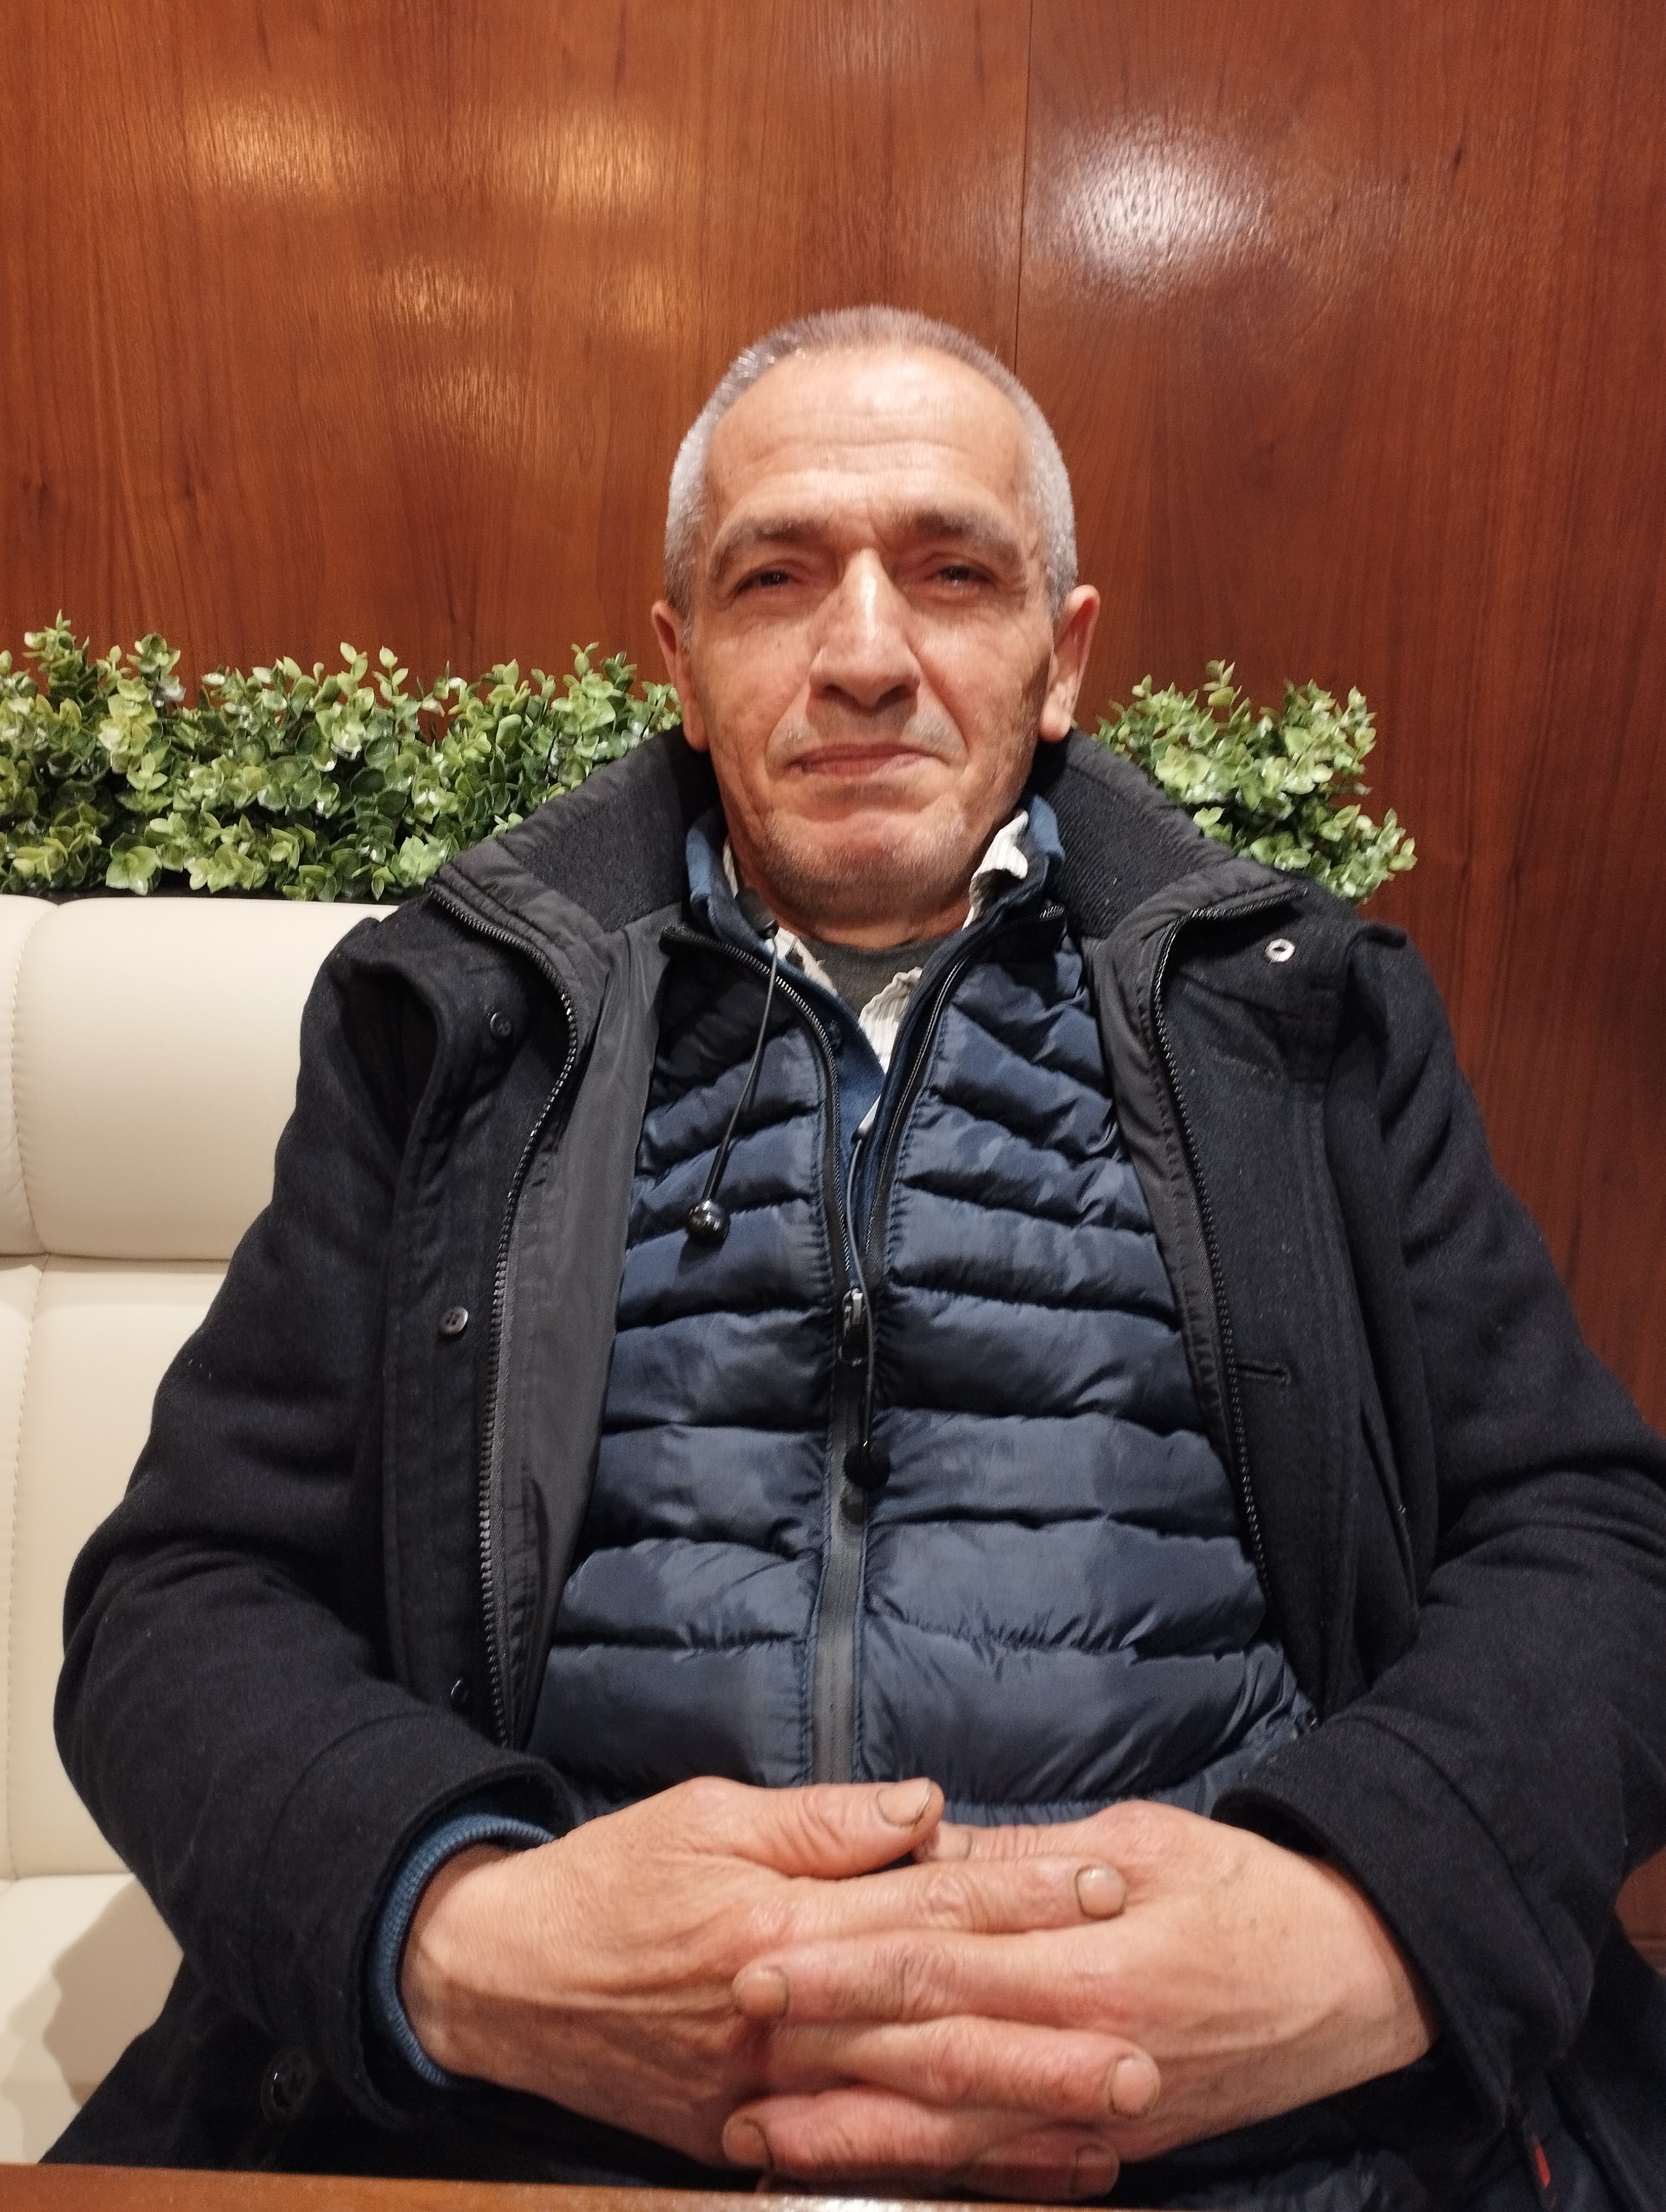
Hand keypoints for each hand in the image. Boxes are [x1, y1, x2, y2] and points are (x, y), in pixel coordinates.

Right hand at [401, 1775, 1157, 2190]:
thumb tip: (926, 1808)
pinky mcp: (744, 2144)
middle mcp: (784, 2017)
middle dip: (1045, 2036)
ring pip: (912, 2113)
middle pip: (935, 2027)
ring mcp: (766, 2096)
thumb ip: (821, 1819)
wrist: (502, 1979)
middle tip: (1146, 2046)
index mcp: (779, 1919)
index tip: (1102, 1888)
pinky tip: (1016, 2181)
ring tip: (1111, 2128)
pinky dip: (945, 2179)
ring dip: (1017, 2124)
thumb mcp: (705, 1814)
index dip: (1017, 1897)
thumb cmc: (610, 1878)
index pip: (924, 1906)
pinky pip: (860, 2167)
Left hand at [729, 1799, 1438, 2183]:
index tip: (761, 1959)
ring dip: (854, 2138)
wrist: (1361, 1975)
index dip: (844, 1962)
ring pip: (957, 2135)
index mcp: (1088, 1955)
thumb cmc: (1248, 1888)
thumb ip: (1028, 1860)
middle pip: (932, 2055)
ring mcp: (1103, 2111)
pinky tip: (871, 2177)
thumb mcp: (1142, 1840)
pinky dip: (936, 2178)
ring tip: (759, 2139)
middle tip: (728, 2054)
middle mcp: (1088, 2045)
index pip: (938, 1960)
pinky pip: (1013, 2170)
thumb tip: (926, 1853)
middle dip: (823, 2056)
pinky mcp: (1121, 2145)